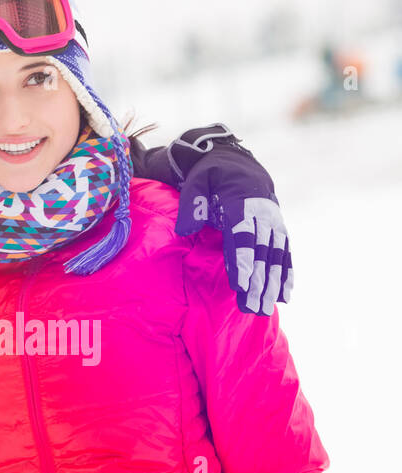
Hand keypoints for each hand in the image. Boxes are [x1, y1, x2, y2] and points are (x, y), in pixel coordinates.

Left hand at [168, 125, 292, 315]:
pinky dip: (287, 274)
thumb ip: (191, 205)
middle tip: (252, 306)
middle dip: (258, 280)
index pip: (242, 236)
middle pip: (261, 252)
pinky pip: (286, 254)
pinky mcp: (279, 229)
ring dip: (273, 283)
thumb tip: (184, 230)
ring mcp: (274, 222)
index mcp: (240, 203)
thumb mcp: (196, 182)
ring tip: (264, 308)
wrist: (239, 165)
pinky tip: (285, 295)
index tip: (240, 284)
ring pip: (276, 256)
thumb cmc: (211, 177)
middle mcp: (262, 215)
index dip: (241, 261)